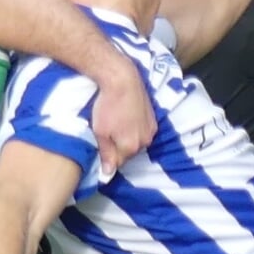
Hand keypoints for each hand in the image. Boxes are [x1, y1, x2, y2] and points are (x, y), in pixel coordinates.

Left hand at [91, 59, 154, 176]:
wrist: (122, 79)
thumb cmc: (107, 105)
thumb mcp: (100, 131)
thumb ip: (106, 154)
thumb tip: (108, 174)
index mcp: (130, 147)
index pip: (117, 163)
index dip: (107, 156)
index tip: (100, 145)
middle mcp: (144, 142)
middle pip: (128, 152)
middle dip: (118, 146)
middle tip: (106, 131)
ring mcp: (151, 130)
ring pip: (136, 141)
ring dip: (127, 136)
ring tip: (116, 122)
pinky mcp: (153, 119)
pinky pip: (142, 130)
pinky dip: (134, 127)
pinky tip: (125, 116)